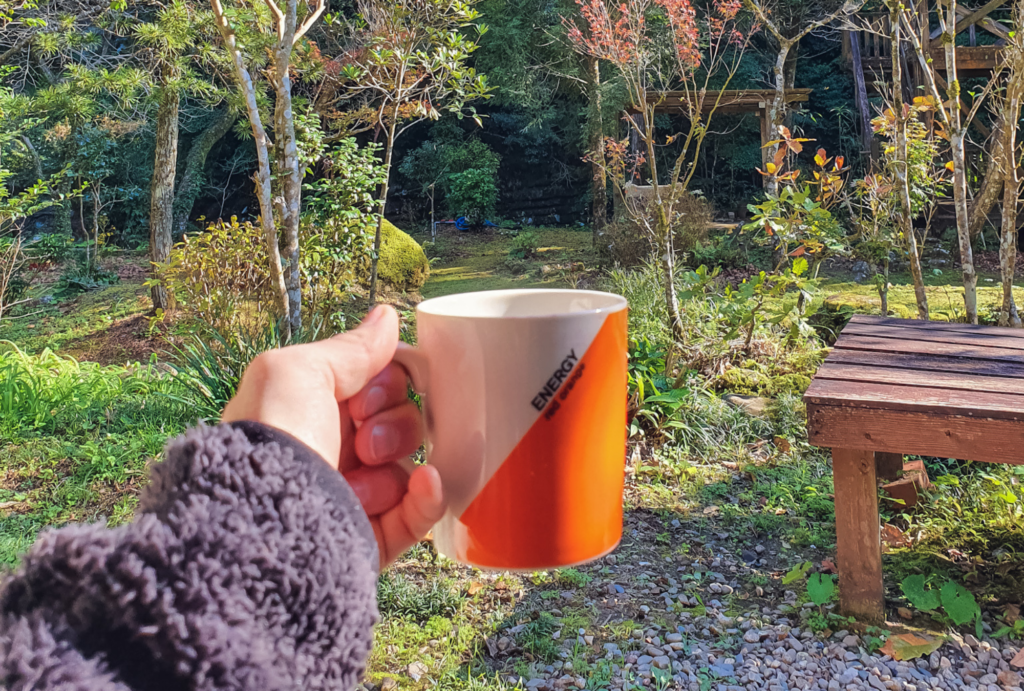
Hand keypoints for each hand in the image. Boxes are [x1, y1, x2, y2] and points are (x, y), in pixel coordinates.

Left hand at [222, 305, 444, 567]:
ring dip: (395, 465)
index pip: (380, 385)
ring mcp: (355, 497)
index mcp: (315, 411)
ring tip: (361, 481)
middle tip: (362, 439)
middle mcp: (335, 452)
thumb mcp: (295, 372)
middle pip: (402, 423)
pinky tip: (425, 482)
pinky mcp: (372, 538)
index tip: (363, 396)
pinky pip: (421, 513)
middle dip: (392, 426)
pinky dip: (429, 496)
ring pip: (410, 467)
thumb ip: (349, 349)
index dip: (386, 384)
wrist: (264, 523)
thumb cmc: (270, 441)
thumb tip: (387, 318)